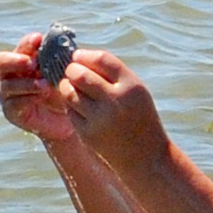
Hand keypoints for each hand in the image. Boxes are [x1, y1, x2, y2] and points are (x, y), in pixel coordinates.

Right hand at [0, 42, 80, 142]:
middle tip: (33, 64)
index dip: (27, 43)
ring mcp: (8, 94)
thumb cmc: (67, 90)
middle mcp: (11, 75)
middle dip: (15, 60)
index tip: (39, 40)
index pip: (20, 47)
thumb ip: (60, 56)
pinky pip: (13, 104)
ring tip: (45, 85)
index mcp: (24, 61)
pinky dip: (27, 98)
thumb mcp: (65, 72)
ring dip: (27, 83)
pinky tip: (41, 97)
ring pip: (8, 84)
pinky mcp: (11, 112)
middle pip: (0, 62)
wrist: (72, 118)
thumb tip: (60, 39)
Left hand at [59, 50, 176, 172]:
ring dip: (66, 86)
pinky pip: (70, 111)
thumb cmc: (138, 117)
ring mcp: (100, 119)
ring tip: (71, 86)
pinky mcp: (88, 134)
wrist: (146, 157)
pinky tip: (78, 106)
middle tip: (71, 71)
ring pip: (70, 93)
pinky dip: (70, 105)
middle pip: (80, 74)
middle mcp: (116, 101)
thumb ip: (113, 75)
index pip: (101, 59)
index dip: (85, 55)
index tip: (77, 56)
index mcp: (132, 86)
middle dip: (71, 69)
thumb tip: (79, 58)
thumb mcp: (136, 92)